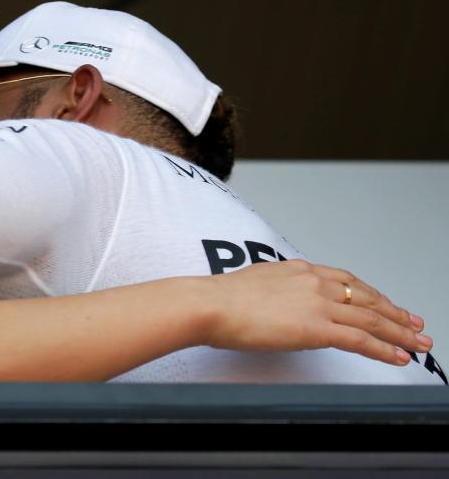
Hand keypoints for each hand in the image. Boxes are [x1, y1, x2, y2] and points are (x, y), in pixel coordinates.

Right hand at [205, 259, 430, 365]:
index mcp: (299, 269)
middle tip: (415, 324)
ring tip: (417, 344)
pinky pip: (361, 340)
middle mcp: (315, 282)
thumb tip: (281, 305)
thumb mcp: (255, 283)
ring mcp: (318, 304)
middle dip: (395, 313)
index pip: (347, 282)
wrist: (210, 305)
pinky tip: (398, 357)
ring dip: (399, 333)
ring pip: (372, 319)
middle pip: (367, 299)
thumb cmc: (221, 299)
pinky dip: (384, 349)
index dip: (372, 295)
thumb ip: (277, 290)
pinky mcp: (317, 328)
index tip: (386, 304)